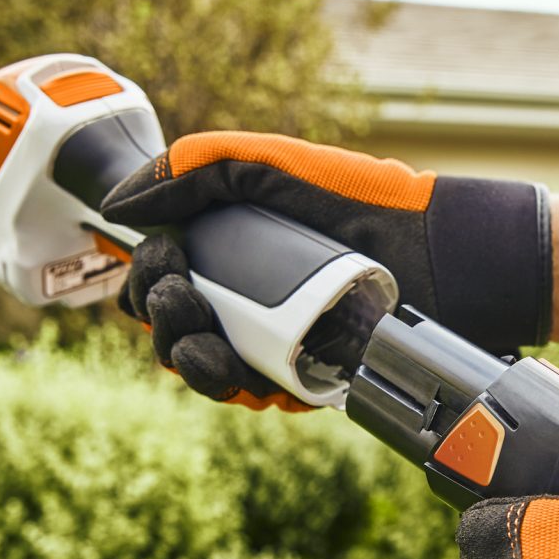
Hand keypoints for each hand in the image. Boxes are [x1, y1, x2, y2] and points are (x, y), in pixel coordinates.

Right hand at [101, 132, 550, 405]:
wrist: (442, 254)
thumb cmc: (366, 202)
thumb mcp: (276, 165)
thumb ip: (198, 167)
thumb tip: (116, 205)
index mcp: (230, 250)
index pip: (160, 276)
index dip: (147, 275)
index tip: (166, 259)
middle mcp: (245, 299)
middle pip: (171, 326)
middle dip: (162, 318)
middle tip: (185, 299)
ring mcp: (273, 341)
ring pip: (203, 368)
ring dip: (188, 361)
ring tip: (206, 345)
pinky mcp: (305, 377)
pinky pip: (252, 393)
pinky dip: (236, 386)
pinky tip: (241, 372)